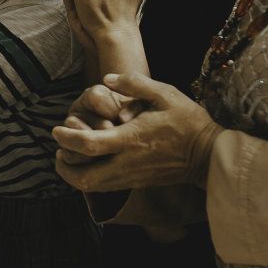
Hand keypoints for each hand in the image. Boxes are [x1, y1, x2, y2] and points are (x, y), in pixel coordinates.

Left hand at [52, 72, 221, 192]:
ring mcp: (131, 177)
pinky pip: (104, 187)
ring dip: (74, 174)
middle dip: (64, 167)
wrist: (210, 155)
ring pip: (91, 187)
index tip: (56, 130)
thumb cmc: (189, 122)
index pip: (88, 145)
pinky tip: (89, 163)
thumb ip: (134, 83)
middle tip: (58, 150)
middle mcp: (127, 163)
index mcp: (131, 140)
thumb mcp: (165, 93)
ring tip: (69, 156)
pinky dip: (89, 179)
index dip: (67, 138)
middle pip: (83, 178)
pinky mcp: (136, 184)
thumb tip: (106, 79)